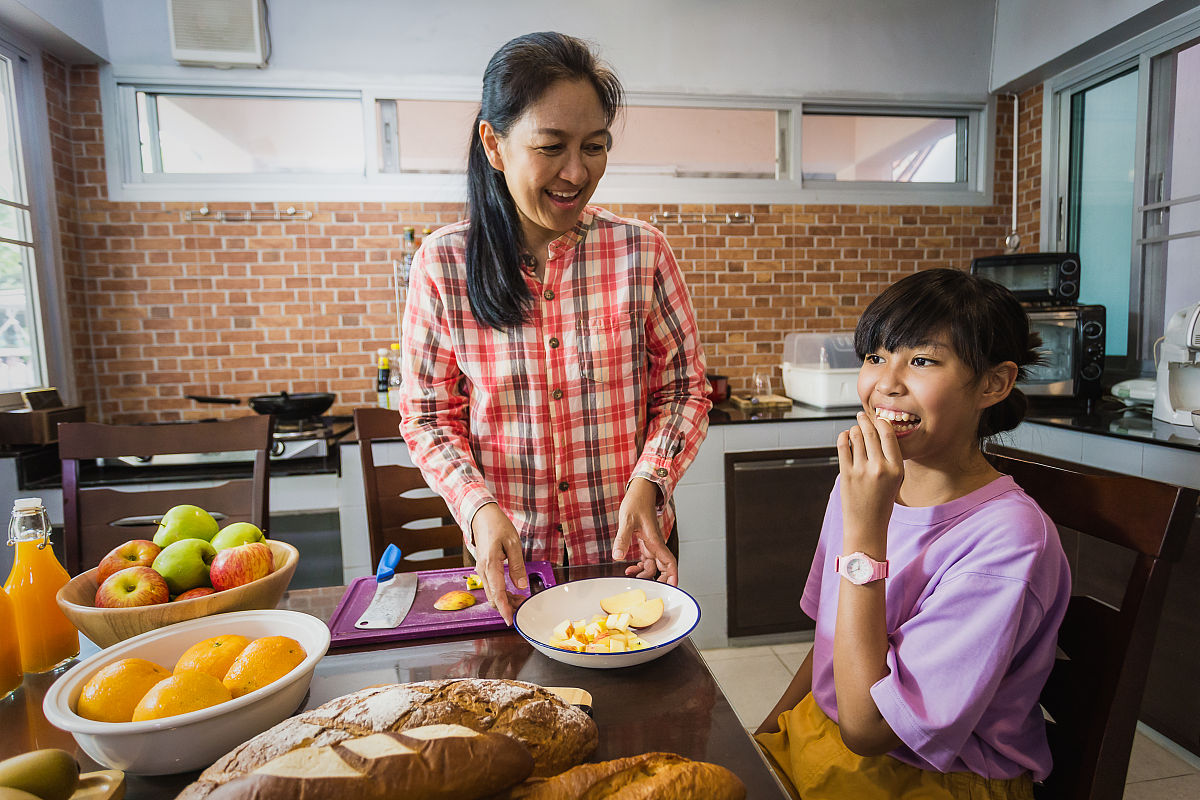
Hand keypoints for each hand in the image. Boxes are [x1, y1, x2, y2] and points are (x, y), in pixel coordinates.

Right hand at [470, 503, 528, 625]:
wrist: (481, 516)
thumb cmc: (497, 526)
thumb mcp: (513, 543)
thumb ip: (517, 565)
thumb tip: (521, 585)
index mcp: (490, 564)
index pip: (497, 593)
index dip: (504, 609)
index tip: (510, 620)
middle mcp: (482, 570)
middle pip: (493, 597)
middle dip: (507, 606)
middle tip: (523, 607)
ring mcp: (481, 570)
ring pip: (491, 593)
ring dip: (504, 600)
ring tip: (520, 600)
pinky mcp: (483, 568)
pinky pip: (491, 586)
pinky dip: (501, 592)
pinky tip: (512, 591)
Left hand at [612, 478, 677, 585]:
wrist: (640, 491)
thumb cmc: (637, 502)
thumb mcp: (627, 521)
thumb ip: (622, 539)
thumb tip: (618, 557)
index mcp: (655, 541)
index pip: (669, 562)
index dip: (672, 576)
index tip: (673, 588)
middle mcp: (655, 544)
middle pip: (662, 567)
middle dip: (658, 580)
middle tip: (649, 589)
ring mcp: (651, 543)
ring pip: (653, 564)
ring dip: (645, 573)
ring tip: (631, 575)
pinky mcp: (645, 540)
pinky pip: (646, 558)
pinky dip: (640, 565)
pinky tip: (629, 567)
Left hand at [836, 412, 903, 546]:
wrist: (867, 524)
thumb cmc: (881, 501)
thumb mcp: (896, 480)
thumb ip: (890, 458)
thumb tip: (880, 431)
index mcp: (896, 468)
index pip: (889, 435)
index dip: (881, 422)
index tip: (877, 418)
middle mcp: (880, 468)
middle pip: (871, 432)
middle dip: (865, 420)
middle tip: (861, 415)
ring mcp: (862, 470)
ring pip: (856, 436)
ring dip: (854, 429)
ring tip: (854, 428)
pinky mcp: (846, 474)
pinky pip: (843, 446)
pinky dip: (843, 437)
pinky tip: (845, 437)